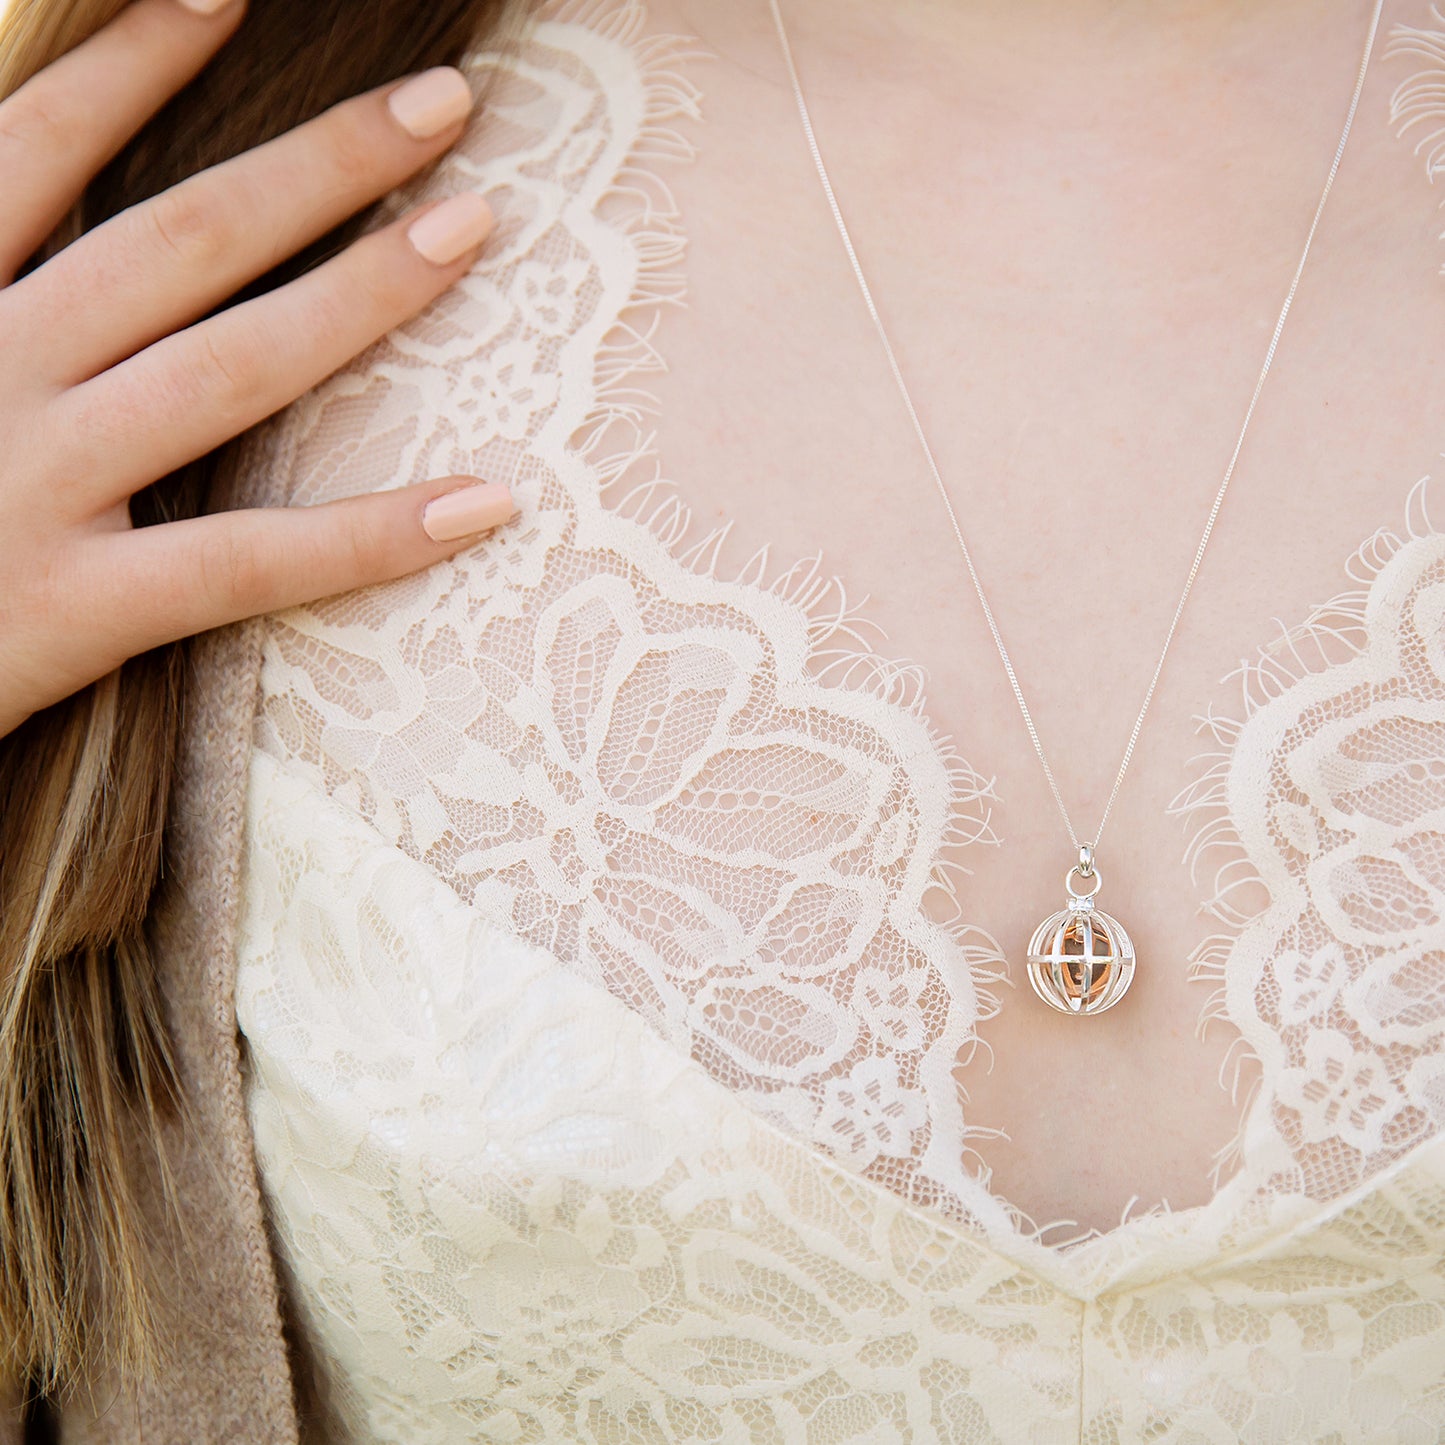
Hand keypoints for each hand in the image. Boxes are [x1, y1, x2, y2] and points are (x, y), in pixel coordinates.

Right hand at [0, 0, 514, 738]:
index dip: (131, 64)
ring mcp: (34, 484)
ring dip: (361, 291)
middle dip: (315, 162)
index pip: (37, 150)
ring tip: (474, 223)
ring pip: (230, 366)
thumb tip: (31, 220)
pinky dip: (373, 535)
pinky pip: (250, 561)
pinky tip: (485, 501)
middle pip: (178, 238)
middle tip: (442, 103)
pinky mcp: (74, 607)